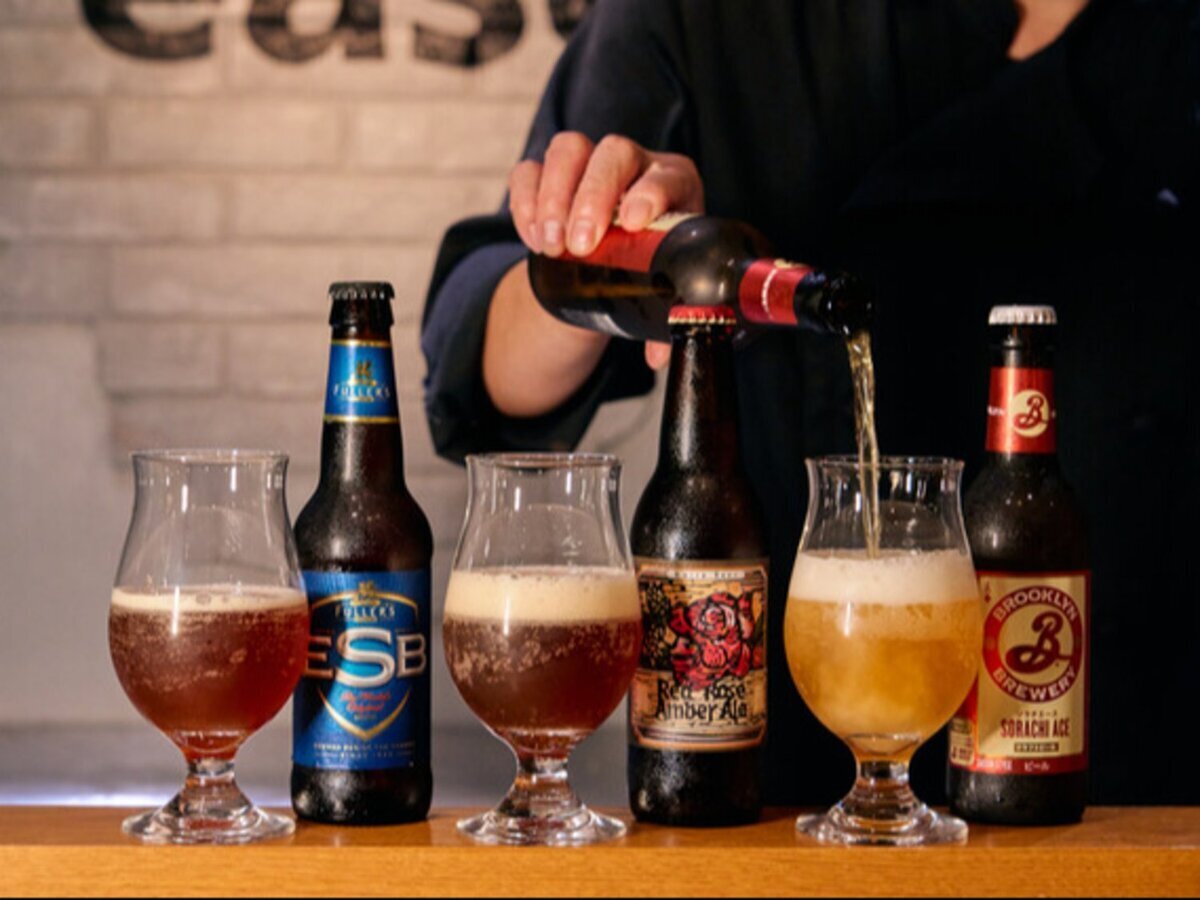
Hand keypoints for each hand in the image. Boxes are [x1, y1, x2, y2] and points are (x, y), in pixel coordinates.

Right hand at [507, 132, 703, 369]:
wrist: (615, 251)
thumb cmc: (650, 263)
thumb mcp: (662, 287)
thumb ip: (662, 320)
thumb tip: (659, 356)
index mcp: (675, 186)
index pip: (666, 175)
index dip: (650, 192)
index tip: (631, 221)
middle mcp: (634, 165)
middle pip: (613, 154)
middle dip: (593, 197)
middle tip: (581, 245)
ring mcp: (589, 162)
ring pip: (568, 151)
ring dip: (554, 197)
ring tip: (551, 246)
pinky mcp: (550, 173)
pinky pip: (529, 171)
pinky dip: (525, 203)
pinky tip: (531, 239)